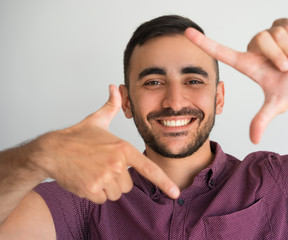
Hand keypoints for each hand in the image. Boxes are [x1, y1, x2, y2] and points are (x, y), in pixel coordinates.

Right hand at [33, 85, 179, 202]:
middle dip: (117, 180)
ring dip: (106, 188)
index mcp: (123, 148)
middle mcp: (117, 164)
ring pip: (116, 194)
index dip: (164, 182)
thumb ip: (111, 106)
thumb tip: (114, 87)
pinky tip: (86, 180)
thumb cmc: (76, 137)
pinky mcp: (92, 189)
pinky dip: (95, 193)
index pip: (148, 168)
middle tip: (102, 167)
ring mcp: (104, 177)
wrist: (51, 151)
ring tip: (94, 172)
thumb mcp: (97, 120)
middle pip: (128, 185)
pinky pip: (102, 199)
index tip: (175, 193)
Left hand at [185, 19, 287, 143]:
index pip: (221, 51)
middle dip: (279, 57)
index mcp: (248, 64)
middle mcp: (254, 48)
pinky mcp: (282, 24)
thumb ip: (262, 119)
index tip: (187, 33)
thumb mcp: (278, 104)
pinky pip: (286, 28)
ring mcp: (268, 34)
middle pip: (260, 41)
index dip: (204, 43)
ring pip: (274, 35)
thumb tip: (253, 140)